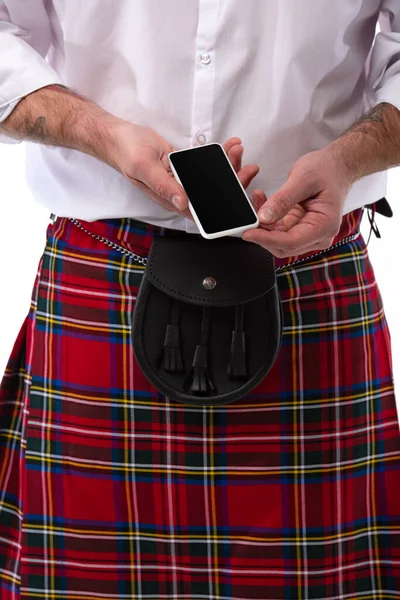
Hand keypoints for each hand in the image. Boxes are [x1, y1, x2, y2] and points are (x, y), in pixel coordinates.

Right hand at [109, 121, 261, 218]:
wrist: (119, 137)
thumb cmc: (126, 153)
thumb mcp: (145, 168)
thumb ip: (164, 186)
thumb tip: (182, 202)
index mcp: (171, 200)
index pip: (201, 211)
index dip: (222, 208)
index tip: (239, 200)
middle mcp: (179, 193)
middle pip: (212, 195)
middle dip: (233, 182)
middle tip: (248, 169)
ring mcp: (183, 180)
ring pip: (213, 178)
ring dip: (229, 166)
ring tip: (239, 150)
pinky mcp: (185, 167)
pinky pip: (206, 164)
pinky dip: (220, 155)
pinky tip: (231, 146)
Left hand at [242, 147, 352, 257]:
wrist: (335, 167)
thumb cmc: (326, 170)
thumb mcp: (303, 179)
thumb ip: (283, 199)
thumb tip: (264, 217)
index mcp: (324, 225)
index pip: (291, 242)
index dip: (267, 239)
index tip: (248, 233)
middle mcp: (319, 235)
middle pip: (283, 246)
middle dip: (263, 234)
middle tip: (247, 218)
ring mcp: (309, 234)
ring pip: (278, 240)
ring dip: (263, 226)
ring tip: (255, 202)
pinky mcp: (300, 229)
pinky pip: (279, 231)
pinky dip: (267, 221)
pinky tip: (261, 204)